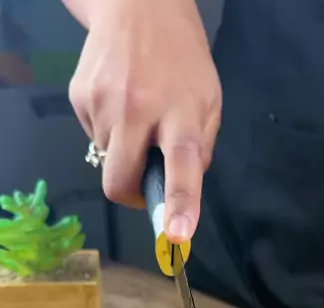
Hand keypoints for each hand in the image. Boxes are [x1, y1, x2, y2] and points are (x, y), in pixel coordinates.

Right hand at [68, 0, 221, 239]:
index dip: (178, 203)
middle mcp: (138, 108)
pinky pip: (92, 136)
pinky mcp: (79, 96)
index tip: (175, 234)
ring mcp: (103, 102)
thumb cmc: (182, 60)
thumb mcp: (209, 101)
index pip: (181, 165)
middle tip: (145, 177)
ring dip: (122, 152)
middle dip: (131, 194)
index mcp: (181, 113)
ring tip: (137, 115)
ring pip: (106, 160)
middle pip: (119, 181)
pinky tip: (120, 100)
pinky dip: (107, 130)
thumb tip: (181, 190)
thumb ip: (200, 148)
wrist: (138, 5)